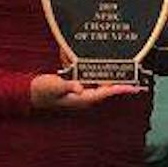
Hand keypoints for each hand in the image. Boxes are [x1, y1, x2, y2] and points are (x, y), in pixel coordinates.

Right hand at [29, 73, 143, 110]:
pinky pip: (92, 81)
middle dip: (120, 83)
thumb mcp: (53, 86)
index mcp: (81, 99)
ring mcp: (81, 93)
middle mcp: (84, 97)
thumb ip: (67, 86)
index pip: (104, 93)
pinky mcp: (77, 87)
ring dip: (112, 79)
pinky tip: (106, 67)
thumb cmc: (42, 91)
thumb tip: (79, 87)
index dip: (119, 90)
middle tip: (137, 78)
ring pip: (101, 85)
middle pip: (107, 90)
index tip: (133, 87)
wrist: (30, 92)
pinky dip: (100, 74)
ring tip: (127, 71)